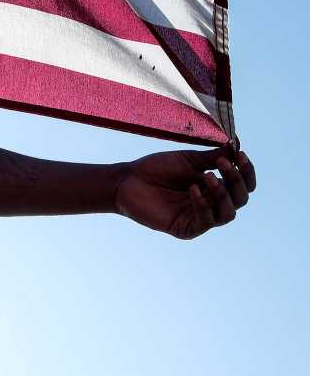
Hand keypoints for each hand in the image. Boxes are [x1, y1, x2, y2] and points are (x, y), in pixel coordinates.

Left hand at [114, 147, 255, 239]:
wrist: (128, 180)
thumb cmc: (156, 169)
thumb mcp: (187, 160)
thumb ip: (212, 157)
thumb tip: (235, 146)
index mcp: (215, 188)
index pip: (242, 185)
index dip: (246, 171)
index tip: (240, 154)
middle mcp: (212, 204)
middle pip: (240, 199)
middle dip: (236, 181)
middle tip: (222, 164)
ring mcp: (200, 218)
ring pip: (228, 214)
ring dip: (222, 194)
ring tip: (208, 177)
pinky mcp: (187, 229)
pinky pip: (205, 221)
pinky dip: (203, 204)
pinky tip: (193, 189)